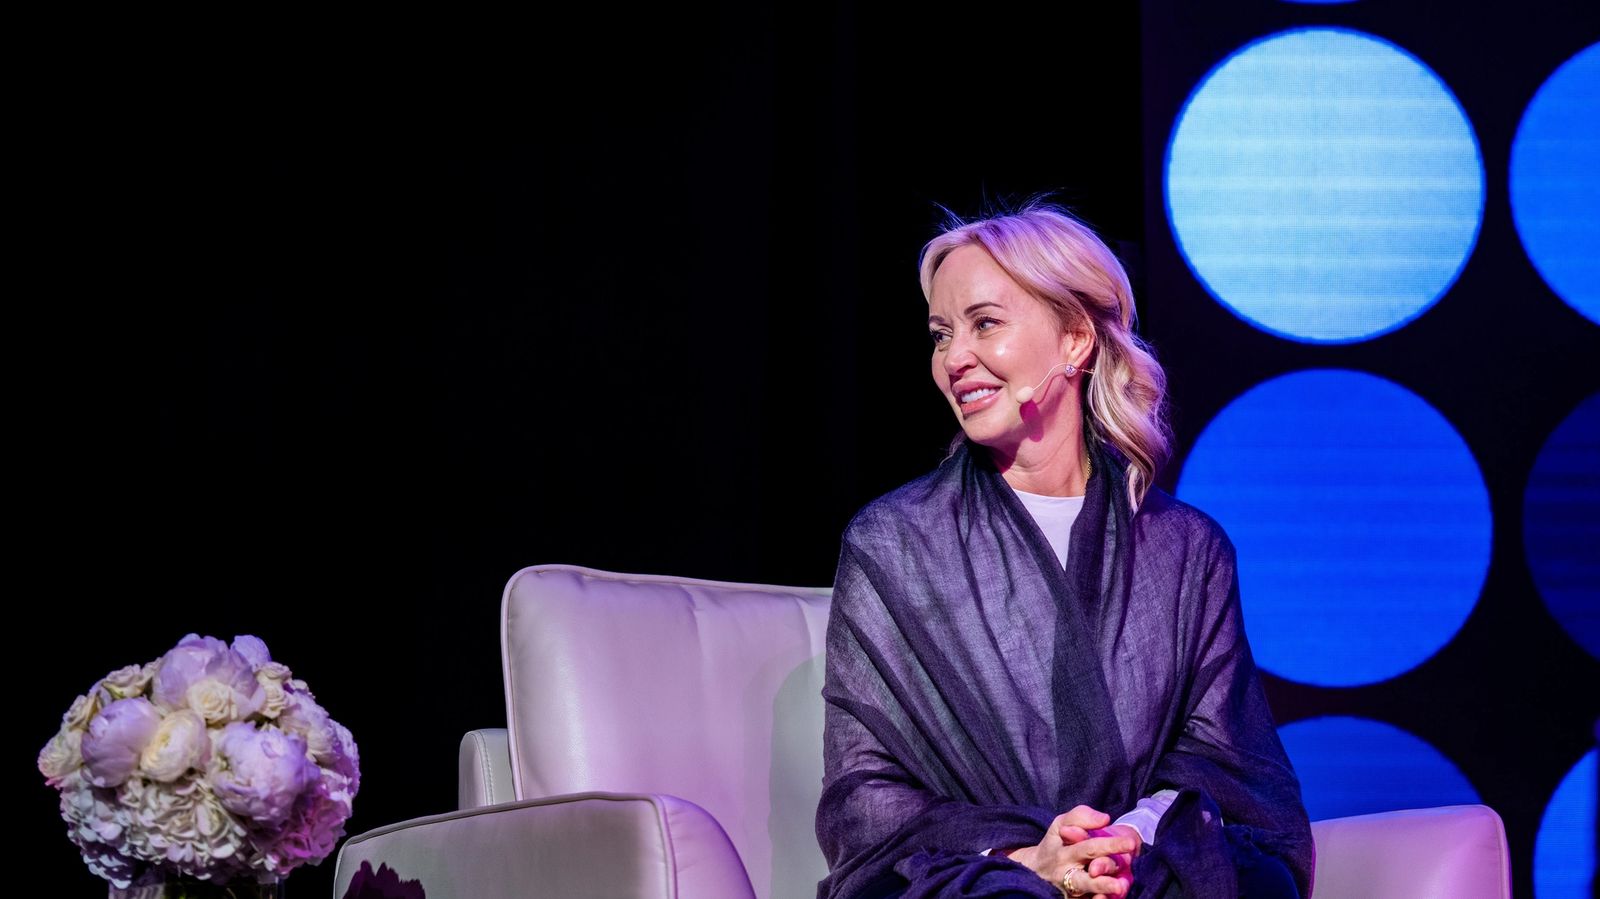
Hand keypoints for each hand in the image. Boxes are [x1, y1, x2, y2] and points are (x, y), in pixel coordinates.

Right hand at [1007, 805, 1139, 896]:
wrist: (1035, 870)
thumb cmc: (1055, 843)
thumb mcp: (1061, 824)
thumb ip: (1081, 817)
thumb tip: (1104, 819)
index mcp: (1065, 852)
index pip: (1090, 847)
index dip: (1110, 845)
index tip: (1130, 843)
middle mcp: (1066, 873)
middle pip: (1087, 873)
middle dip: (1106, 869)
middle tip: (1126, 866)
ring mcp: (1069, 890)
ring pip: (1085, 890)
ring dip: (1102, 888)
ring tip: (1119, 887)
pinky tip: (1105, 898)